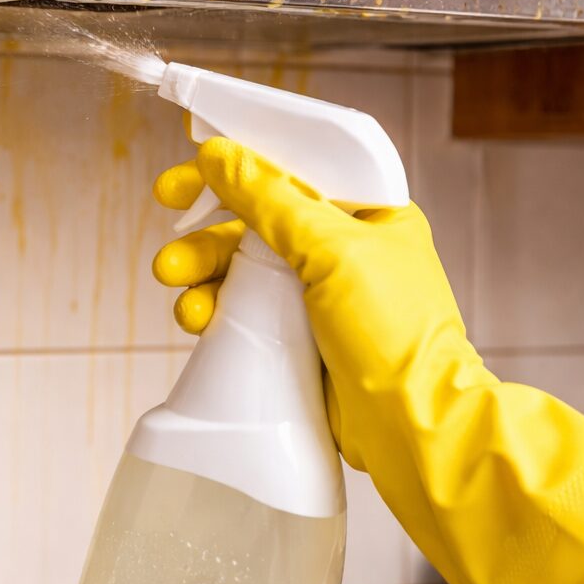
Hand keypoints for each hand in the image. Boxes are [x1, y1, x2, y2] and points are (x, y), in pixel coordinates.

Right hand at [151, 136, 583, 583]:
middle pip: (256, 218)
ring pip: (241, 266)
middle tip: (168, 221)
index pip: (294, 167)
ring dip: (202, 269)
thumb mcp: (331, 251)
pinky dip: (213, 309)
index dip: (239, 163)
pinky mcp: (298, 337)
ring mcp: (318, 295)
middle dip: (207, 225)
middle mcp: (343, 249)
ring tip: (176, 285)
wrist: (414, 428)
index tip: (189, 166)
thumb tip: (221, 156)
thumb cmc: (396, 336)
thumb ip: (271, 199)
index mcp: (368, 213)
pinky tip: (197, 319)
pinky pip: (241, 309)